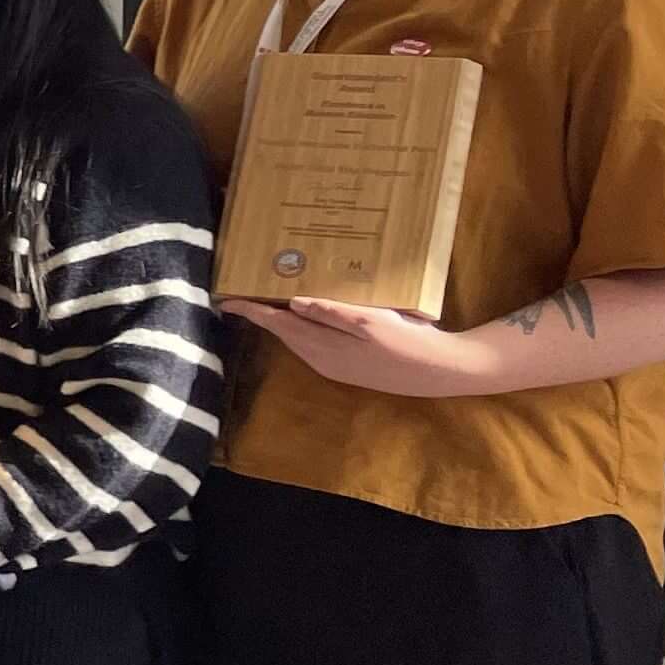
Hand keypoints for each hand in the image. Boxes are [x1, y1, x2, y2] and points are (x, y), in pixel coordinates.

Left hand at [220, 295, 493, 398]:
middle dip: (262, 314)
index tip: (226, 299)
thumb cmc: (407, 343)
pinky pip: (313, 344)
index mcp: (324, 347)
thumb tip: (294, 304)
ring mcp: (334, 366)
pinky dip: (301, 328)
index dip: (252, 311)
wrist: (438, 372)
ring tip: (267, 300)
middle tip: (245, 292)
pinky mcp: (347, 367)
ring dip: (281, 321)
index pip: (277, 325)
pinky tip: (306, 314)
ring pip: (297, 339)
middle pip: (283, 333)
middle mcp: (322, 360)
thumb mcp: (371, 322)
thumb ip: (332, 313)